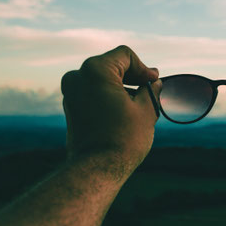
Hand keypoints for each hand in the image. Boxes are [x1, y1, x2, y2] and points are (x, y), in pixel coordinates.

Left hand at [61, 45, 161, 179]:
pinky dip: (109, 96)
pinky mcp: (70, 108)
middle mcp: (78, 77)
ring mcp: (71, 93)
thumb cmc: (124, 138)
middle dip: (133, 77)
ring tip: (140, 104)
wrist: (97, 169)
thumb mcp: (146, 109)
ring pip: (102, 79)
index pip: (125, 56)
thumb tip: (154, 83)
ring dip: (122, 87)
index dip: (144, 68)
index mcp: (96, 70)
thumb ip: (151, 90)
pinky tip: (125, 111)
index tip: (154, 82)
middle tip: (151, 90)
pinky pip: (93, 92)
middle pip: (113, 66)